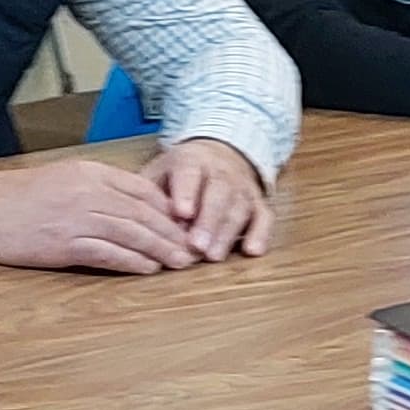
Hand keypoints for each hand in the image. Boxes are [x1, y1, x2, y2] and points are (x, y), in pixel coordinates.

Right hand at [0, 155, 205, 273]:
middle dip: (174, 232)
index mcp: (90, 173)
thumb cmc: (21, 197)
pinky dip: (131, 261)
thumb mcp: (64, 179)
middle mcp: (87, 192)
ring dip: (161, 249)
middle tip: (197, 249)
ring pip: (131, 232)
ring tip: (182, 263)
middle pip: (143, 212)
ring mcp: (76, 218)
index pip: (142, 189)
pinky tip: (149, 269)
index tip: (189, 224)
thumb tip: (133, 205)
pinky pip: (106, 253)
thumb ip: (98, 188)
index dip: (170, 209)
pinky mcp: (63, 244)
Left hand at [150, 136, 278, 259]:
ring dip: (227, 233)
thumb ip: (152, 196)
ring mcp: (243, 188)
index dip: (186, 193)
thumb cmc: (182, 172)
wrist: (221, 152)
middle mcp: (221, 171)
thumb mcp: (160, 172)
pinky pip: (264, 217)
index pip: (189, 173)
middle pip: (218, 194)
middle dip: (208, 221)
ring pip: (239, 207)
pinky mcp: (259, 203)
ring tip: (213, 256)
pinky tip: (253, 251)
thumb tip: (145, 224)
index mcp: (192, 160)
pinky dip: (261, 234)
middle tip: (197, 246)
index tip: (182, 213)